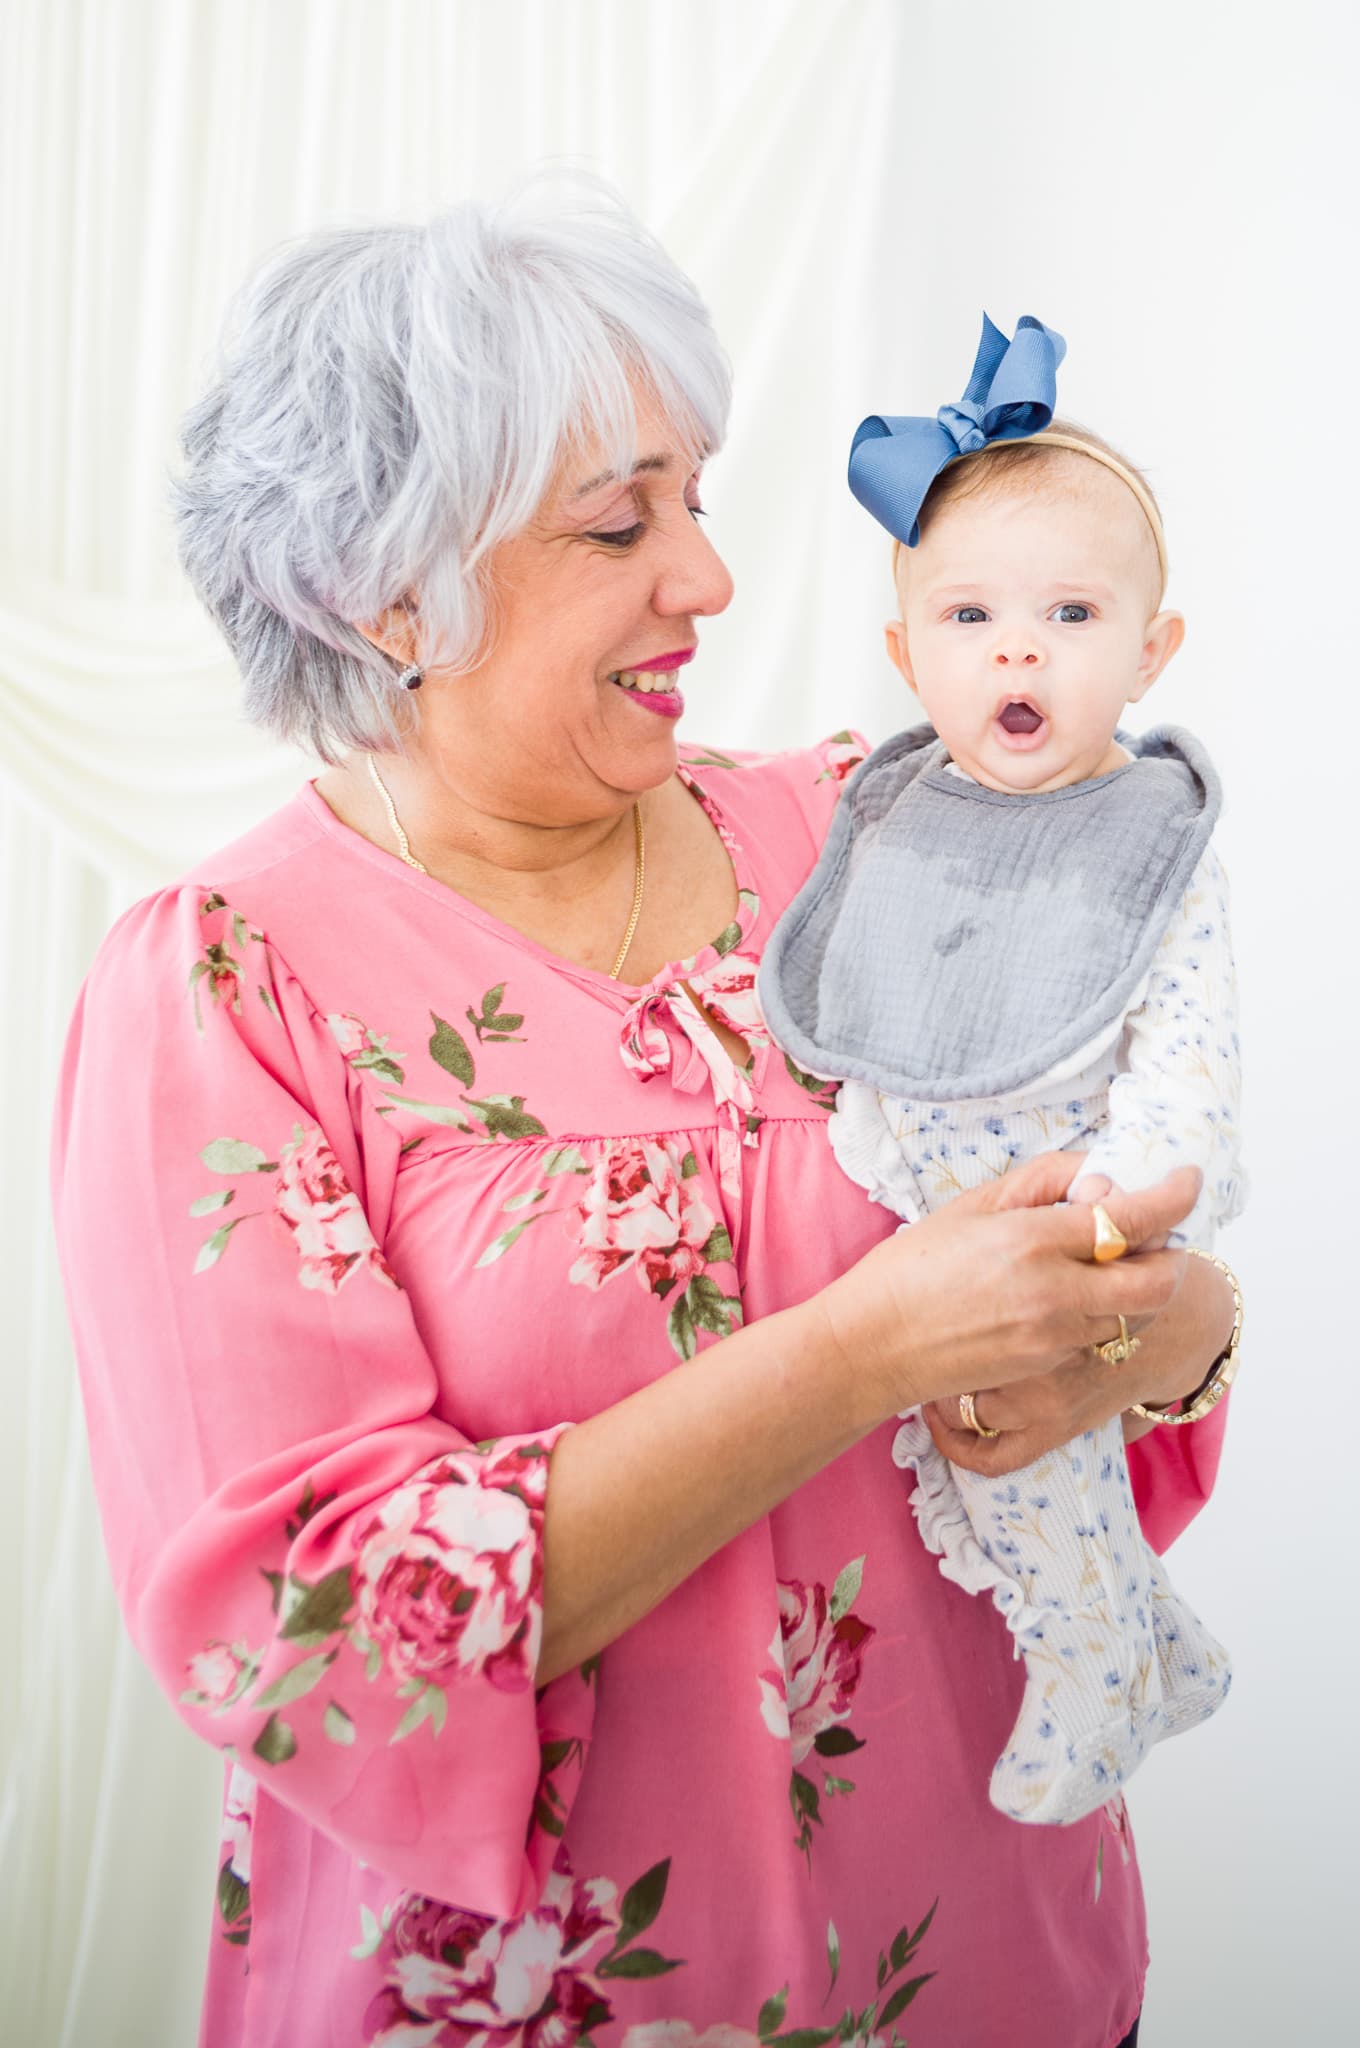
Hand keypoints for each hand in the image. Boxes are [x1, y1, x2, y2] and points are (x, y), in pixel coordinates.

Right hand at [919, 1166, 1233, 1474]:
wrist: (873, 1347)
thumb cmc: (910, 1269)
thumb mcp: (972, 1206)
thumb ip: (1043, 1183)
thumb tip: (1098, 1177)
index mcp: (1033, 1239)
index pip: (1133, 1218)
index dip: (1174, 1196)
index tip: (1187, 1179)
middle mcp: (1055, 1292)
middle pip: (1158, 1281)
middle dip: (1175, 1255)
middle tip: (1162, 1234)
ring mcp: (1056, 1338)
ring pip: (1138, 1315)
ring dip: (1143, 1287)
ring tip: (1118, 1263)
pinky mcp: (1049, 1370)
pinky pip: (1102, 1339)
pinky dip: (1108, 1316)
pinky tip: (1077, 1298)